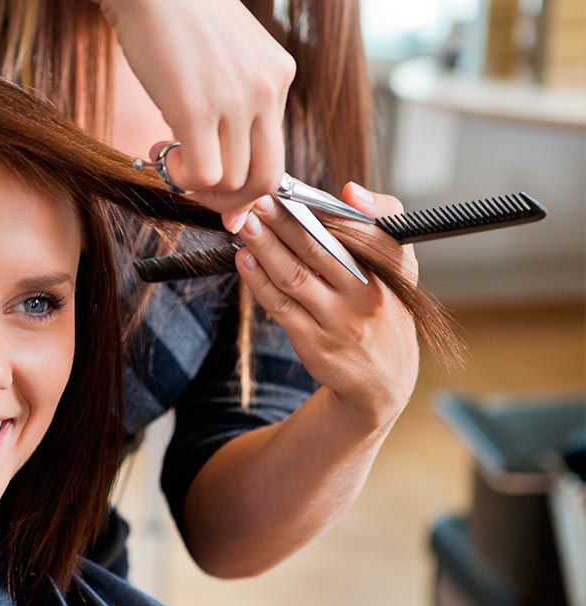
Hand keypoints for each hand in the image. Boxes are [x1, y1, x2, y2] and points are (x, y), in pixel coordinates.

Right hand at [99, 0, 295, 230]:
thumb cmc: (176, 15)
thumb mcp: (225, 55)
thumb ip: (233, 97)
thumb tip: (221, 153)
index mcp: (278, 75)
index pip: (276, 153)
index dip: (246, 184)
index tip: (216, 188)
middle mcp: (267, 89)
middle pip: (266, 178)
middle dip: (230, 199)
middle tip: (195, 188)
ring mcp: (236, 99)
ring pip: (233, 181)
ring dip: (197, 184)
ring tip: (170, 155)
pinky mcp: (196, 106)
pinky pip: (202, 173)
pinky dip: (181, 177)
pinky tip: (163, 151)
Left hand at [232, 182, 420, 428]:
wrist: (383, 377)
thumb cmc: (382, 304)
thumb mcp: (397, 264)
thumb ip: (379, 220)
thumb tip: (349, 191)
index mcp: (389, 269)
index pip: (363, 233)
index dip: (326, 211)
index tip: (294, 192)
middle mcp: (365, 295)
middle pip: (319, 251)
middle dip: (285, 223)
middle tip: (258, 200)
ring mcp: (337, 321)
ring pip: (295, 277)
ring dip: (266, 249)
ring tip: (245, 224)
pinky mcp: (313, 343)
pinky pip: (281, 306)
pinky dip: (260, 281)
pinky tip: (244, 259)